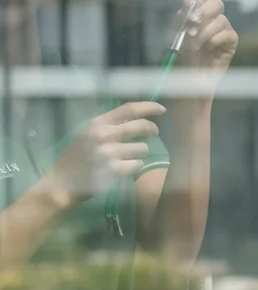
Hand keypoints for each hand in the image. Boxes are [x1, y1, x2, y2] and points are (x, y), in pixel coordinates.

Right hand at [46, 102, 166, 203]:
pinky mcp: (114, 170)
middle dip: (152, 129)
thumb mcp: (88, 133)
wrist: (63, 183)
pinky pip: (138, 164)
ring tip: (129, 155)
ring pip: (143, 148)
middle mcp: (103, 135)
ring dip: (141, 152)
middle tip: (154, 133)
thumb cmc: (78, 156)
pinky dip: (135, 166)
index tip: (162, 109)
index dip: (149, 107)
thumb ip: (110, 124)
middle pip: (142, 126)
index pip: (129, 109)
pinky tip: (124, 167)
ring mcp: (109, 153)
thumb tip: (138, 116)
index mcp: (97, 123)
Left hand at [176, 0, 238, 84]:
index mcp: (199, 18)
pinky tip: (207, 49)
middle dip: (205, 11)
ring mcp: (223, 31)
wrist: (191, 81)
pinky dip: (215, 40)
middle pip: (217, 3)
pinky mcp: (231, 43)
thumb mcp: (177, 37)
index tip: (188, 15)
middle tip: (194, 23)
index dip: (196, 4)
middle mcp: (212, 21)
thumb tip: (189, 1)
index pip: (202, 0)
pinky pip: (227, 34)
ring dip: (205, 32)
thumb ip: (181, 19)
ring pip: (220, 20)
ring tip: (195, 45)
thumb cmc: (183, 61)